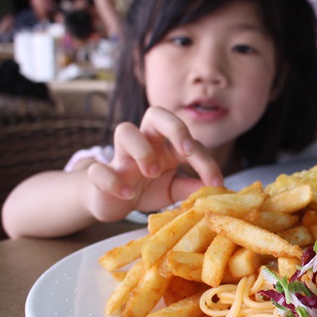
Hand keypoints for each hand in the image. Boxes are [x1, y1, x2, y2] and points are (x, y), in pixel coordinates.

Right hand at [83, 106, 223, 221]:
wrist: (113, 203)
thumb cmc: (147, 189)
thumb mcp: (174, 190)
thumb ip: (191, 188)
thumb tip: (217, 190)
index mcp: (166, 146)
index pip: (190, 142)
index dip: (205, 161)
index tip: (216, 184)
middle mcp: (144, 143)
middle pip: (156, 114)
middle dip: (175, 127)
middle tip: (185, 151)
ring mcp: (120, 156)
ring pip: (125, 130)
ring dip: (142, 149)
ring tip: (152, 172)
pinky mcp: (99, 174)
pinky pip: (99, 168)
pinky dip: (113, 180)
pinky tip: (128, 194)